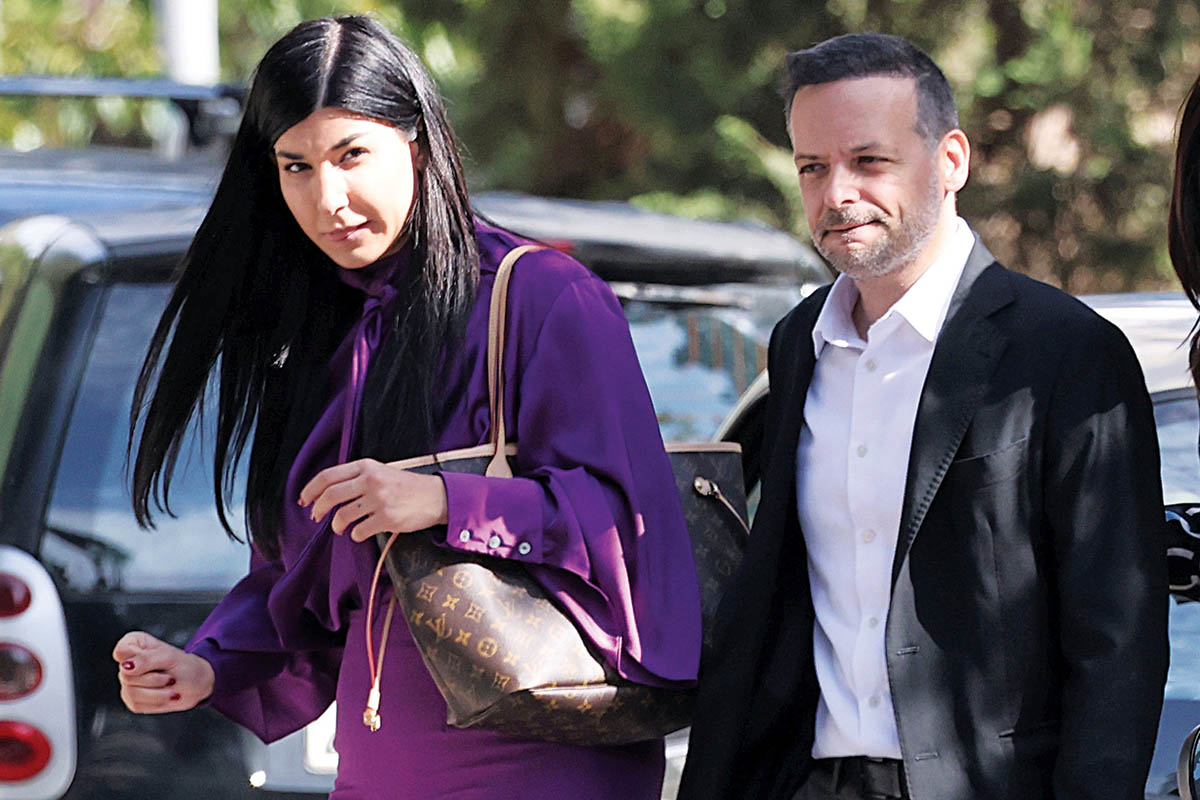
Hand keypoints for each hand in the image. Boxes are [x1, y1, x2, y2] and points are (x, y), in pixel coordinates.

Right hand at [113, 631, 213, 713]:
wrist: (196, 685)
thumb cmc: (184, 666)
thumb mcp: (169, 657)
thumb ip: (147, 659)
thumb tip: (125, 666)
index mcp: (134, 644)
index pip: (121, 651)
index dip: (137, 660)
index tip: (157, 661)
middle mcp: (127, 662)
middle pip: (126, 676)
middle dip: (153, 679)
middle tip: (171, 678)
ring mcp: (127, 682)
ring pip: (130, 692)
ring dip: (157, 693)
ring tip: (172, 688)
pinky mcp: (132, 698)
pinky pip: (136, 704)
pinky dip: (156, 702)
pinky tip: (166, 696)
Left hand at [298, 458, 448, 541]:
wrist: (436, 497)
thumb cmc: (406, 486)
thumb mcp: (381, 471)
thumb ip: (357, 477)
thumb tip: (327, 493)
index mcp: (366, 466)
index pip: (328, 476)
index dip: (310, 489)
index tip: (303, 500)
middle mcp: (371, 481)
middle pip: (331, 496)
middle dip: (318, 510)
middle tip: (316, 517)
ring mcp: (379, 500)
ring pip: (343, 516)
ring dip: (337, 526)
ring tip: (341, 528)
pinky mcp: (387, 519)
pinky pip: (359, 531)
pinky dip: (355, 535)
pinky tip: (361, 532)